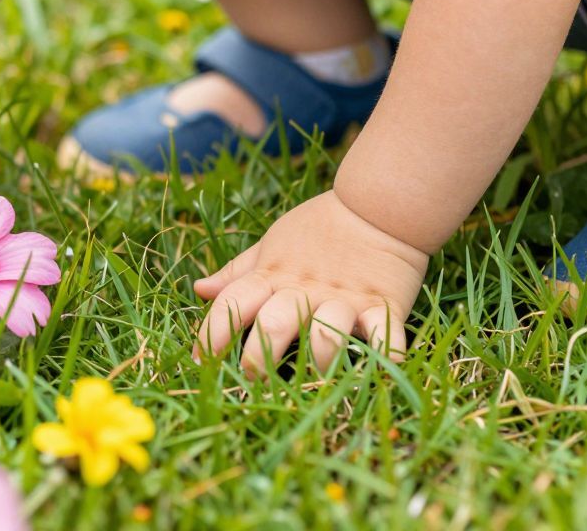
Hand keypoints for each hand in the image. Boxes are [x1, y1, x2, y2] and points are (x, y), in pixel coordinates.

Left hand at [192, 190, 428, 374]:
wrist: (375, 206)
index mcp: (273, 276)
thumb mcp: (271, 246)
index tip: (200, 361)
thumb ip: (237, 272)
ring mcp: (344, 300)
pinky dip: (387, 353)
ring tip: (314, 378)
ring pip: (327, 334)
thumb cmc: (317, 229)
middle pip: (274, 325)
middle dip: (258, 358)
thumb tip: (200, 289)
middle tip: (251, 380)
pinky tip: (383, 368)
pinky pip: (385, 334)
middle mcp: (305, 290)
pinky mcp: (383, 305)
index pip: (233, 303)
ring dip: (319, 360)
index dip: (212, 333)